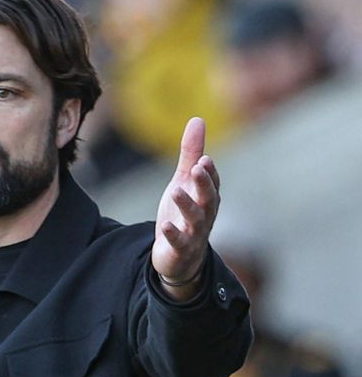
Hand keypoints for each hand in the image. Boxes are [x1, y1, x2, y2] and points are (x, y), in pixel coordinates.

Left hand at [152, 118, 219, 299]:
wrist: (179, 257)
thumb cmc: (184, 213)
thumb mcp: (184, 181)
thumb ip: (191, 153)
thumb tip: (198, 119)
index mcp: (207, 198)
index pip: (212, 183)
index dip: (209, 173)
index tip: (204, 159)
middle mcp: (205, 215)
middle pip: (209, 199)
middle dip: (204, 184)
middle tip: (198, 167)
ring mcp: (194, 234)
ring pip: (195, 220)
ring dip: (187, 205)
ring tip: (176, 190)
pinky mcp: (180, 250)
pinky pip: (179, 242)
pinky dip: (173, 234)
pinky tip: (164, 225)